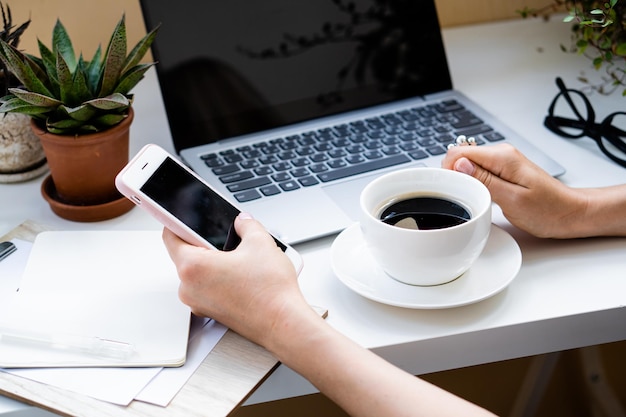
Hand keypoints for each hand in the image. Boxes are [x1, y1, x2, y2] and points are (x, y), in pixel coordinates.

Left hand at [162, 213, 306, 346]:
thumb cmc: (270, 292)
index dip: (178, 221)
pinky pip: (208, 288)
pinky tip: (243, 276)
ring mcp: (198, 303)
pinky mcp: (211, 312)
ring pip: (199, 272)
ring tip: (241, 260)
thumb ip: (246, 224)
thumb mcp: (260, 242)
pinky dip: (220, 280)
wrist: (283, 323)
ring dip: (215, 263)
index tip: (185, 217)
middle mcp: (189, 288)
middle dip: (205, 244)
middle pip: (186, 255)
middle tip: (228, 240)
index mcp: (193, 266)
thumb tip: (242, 221)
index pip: (171, 236)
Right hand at [442, 144, 587, 237]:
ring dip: (464, 182)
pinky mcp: (502, 172)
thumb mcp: (512, 199)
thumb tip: (459, 165)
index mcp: (502, 157)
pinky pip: (477, 173)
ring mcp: (501, 162)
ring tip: (475, 199)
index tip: (451, 190)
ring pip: (467, 166)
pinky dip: (473, 185)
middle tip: (464, 199)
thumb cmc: (547, 209)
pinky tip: (481, 197)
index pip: (458, 152)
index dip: (448, 172)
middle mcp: (500, 155)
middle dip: (455, 177)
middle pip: (460, 158)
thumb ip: (484, 181)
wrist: (568, 213)